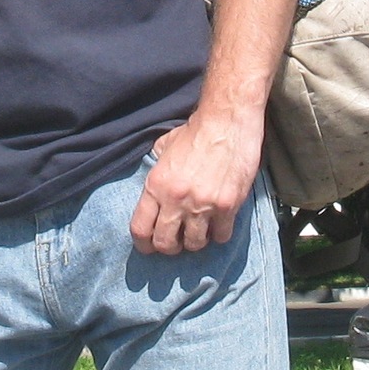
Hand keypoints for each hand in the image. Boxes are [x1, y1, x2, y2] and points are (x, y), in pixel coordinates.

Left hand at [130, 112, 263, 255]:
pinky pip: (221, 236)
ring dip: (195, 242)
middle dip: (169, 247)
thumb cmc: (195, 132)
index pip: (140, 229)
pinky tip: (219, 224)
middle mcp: (176, 200)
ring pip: (194, 244)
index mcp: (156, 185)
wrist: (227, 122)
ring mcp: (203, 205)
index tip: (148, 247)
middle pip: (165, 244)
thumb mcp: (163, 148)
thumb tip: (152, 188)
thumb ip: (155, 171)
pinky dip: (219, 234)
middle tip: (176, 242)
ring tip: (198, 232)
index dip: (143, 245)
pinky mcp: (227, 206)